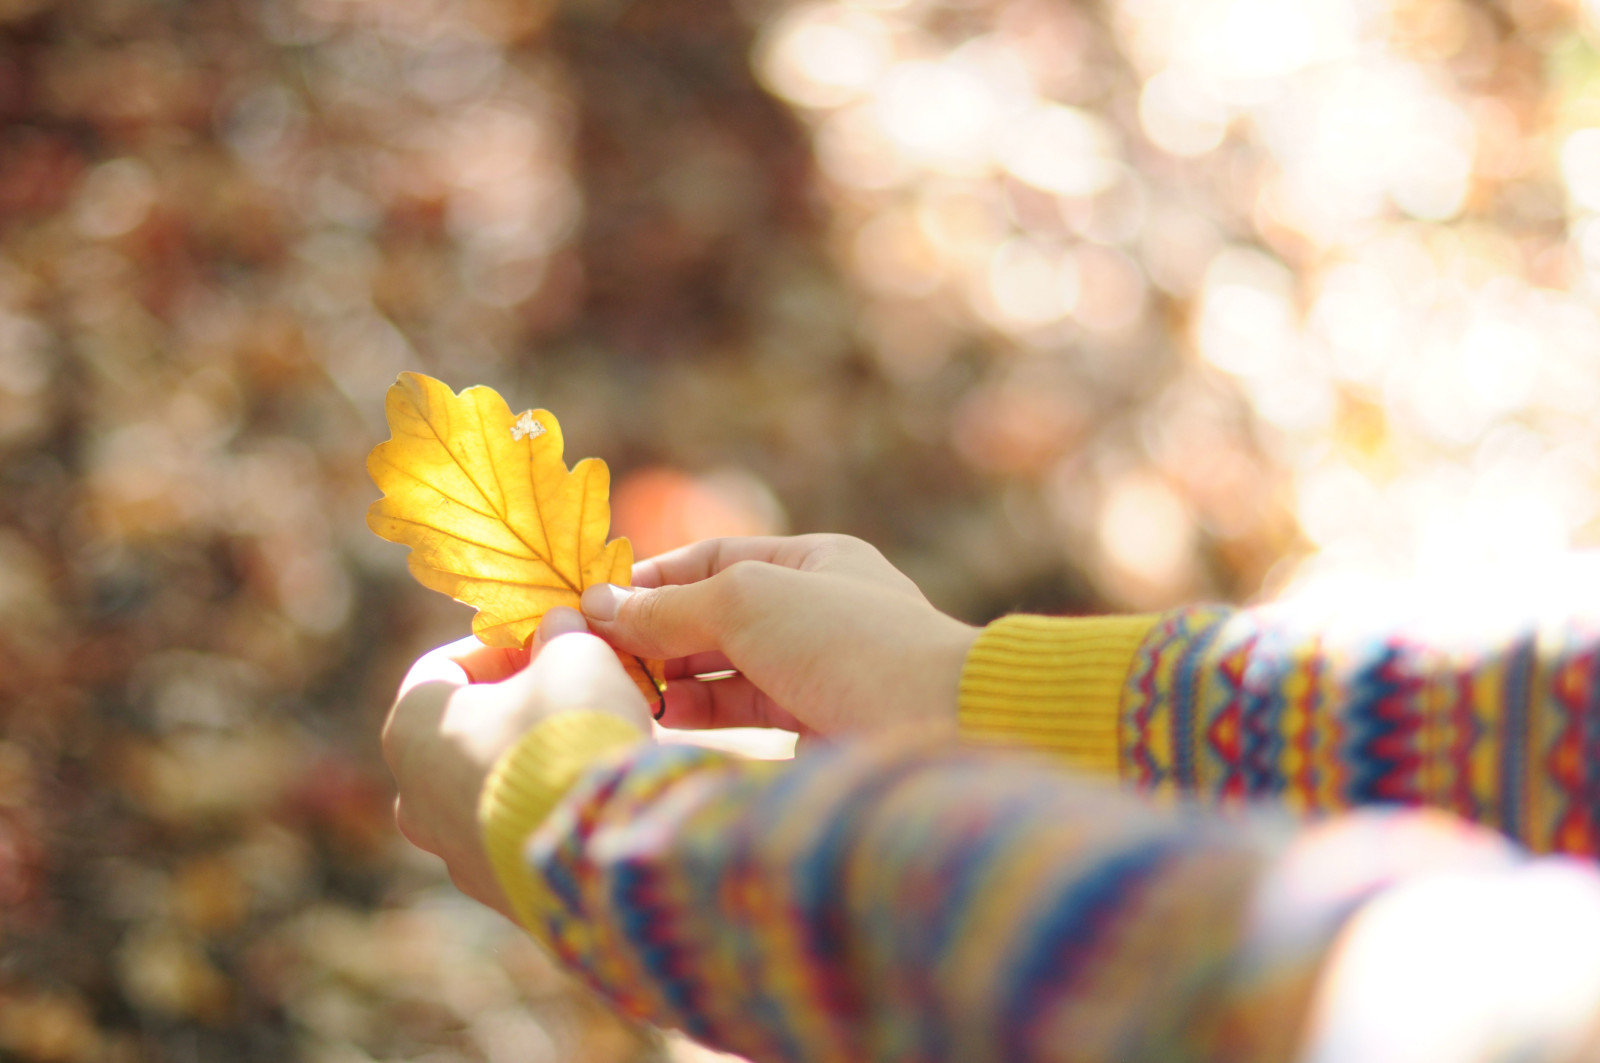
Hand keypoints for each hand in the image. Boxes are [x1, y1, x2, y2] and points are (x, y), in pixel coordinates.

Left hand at [380, 612, 650, 919]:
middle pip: (464, 732)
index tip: (546, 640)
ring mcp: (454, 856)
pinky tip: (598, 793)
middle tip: (573, 689)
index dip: (498, 647)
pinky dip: (551, 810)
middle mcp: (415, 799)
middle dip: (517, 705)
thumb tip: (560, 625)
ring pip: (491, 788)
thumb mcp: (574, 655)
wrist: (602, 850)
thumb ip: (561, 634)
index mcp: (411, 730)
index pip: (440, 668)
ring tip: (594, 742)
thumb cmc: (571, 734)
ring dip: (534, 760)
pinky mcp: (500, 895)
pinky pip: (522, 836)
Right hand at [579, 534, 978, 738]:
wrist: (939, 725)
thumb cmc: (849, 641)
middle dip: (652, 633)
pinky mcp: (815, 730)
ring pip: (723, 669)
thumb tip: (595, 607)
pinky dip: (697, 713)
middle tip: (588, 653)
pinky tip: (655, 718)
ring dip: (668, 677)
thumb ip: (670, 607)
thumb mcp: (748, 601)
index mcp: (815, 561)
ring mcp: (816, 674)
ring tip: (612, 686)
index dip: (652, 580)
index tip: (591, 603)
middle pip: (713, 617)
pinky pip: (742, 714)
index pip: (714, 560)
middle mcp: (816, 613)